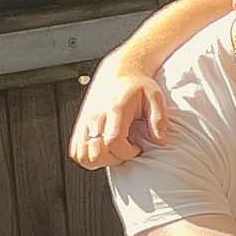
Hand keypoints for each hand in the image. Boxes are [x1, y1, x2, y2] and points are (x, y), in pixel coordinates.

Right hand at [69, 47, 169, 170]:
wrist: (118, 74)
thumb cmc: (137, 87)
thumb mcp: (155, 97)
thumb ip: (159, 118)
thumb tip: (160, 140)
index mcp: (115, 109)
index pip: (113, 141)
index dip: (126, 152)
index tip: (136, 148)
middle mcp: (96, 117)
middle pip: (96, 152)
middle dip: (114, 159)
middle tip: (125, 150)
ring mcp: (85, 122)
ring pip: (82, 155)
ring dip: (99, 161)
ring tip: (114, 152)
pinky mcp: (79, 126)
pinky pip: (75, 152)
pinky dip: (87, 158)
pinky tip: (103, 151)